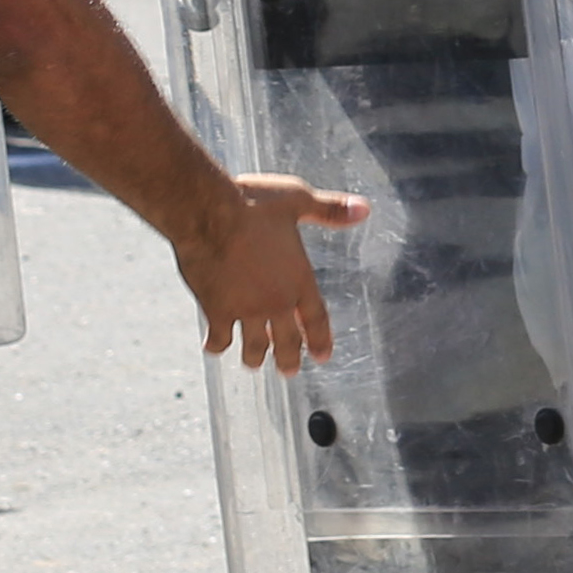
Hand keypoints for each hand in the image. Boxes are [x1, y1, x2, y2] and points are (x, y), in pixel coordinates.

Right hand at [177, 173, 366, 371]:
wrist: (207, 212)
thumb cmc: (253, 203)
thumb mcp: (298, 200)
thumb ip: (330, 210)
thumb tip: (365, 209)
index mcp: (299, 279)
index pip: (316, 318)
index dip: (320, 339)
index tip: (322, 356)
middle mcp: (276, 300)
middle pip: (287, 341)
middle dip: (289, 359)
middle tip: (289, 372)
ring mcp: (245, 309)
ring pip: (254, 346)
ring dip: (255, 357)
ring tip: (253, 363)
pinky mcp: (216, 309)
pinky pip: (219, 338)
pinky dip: (217, 345)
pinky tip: (213, 347)